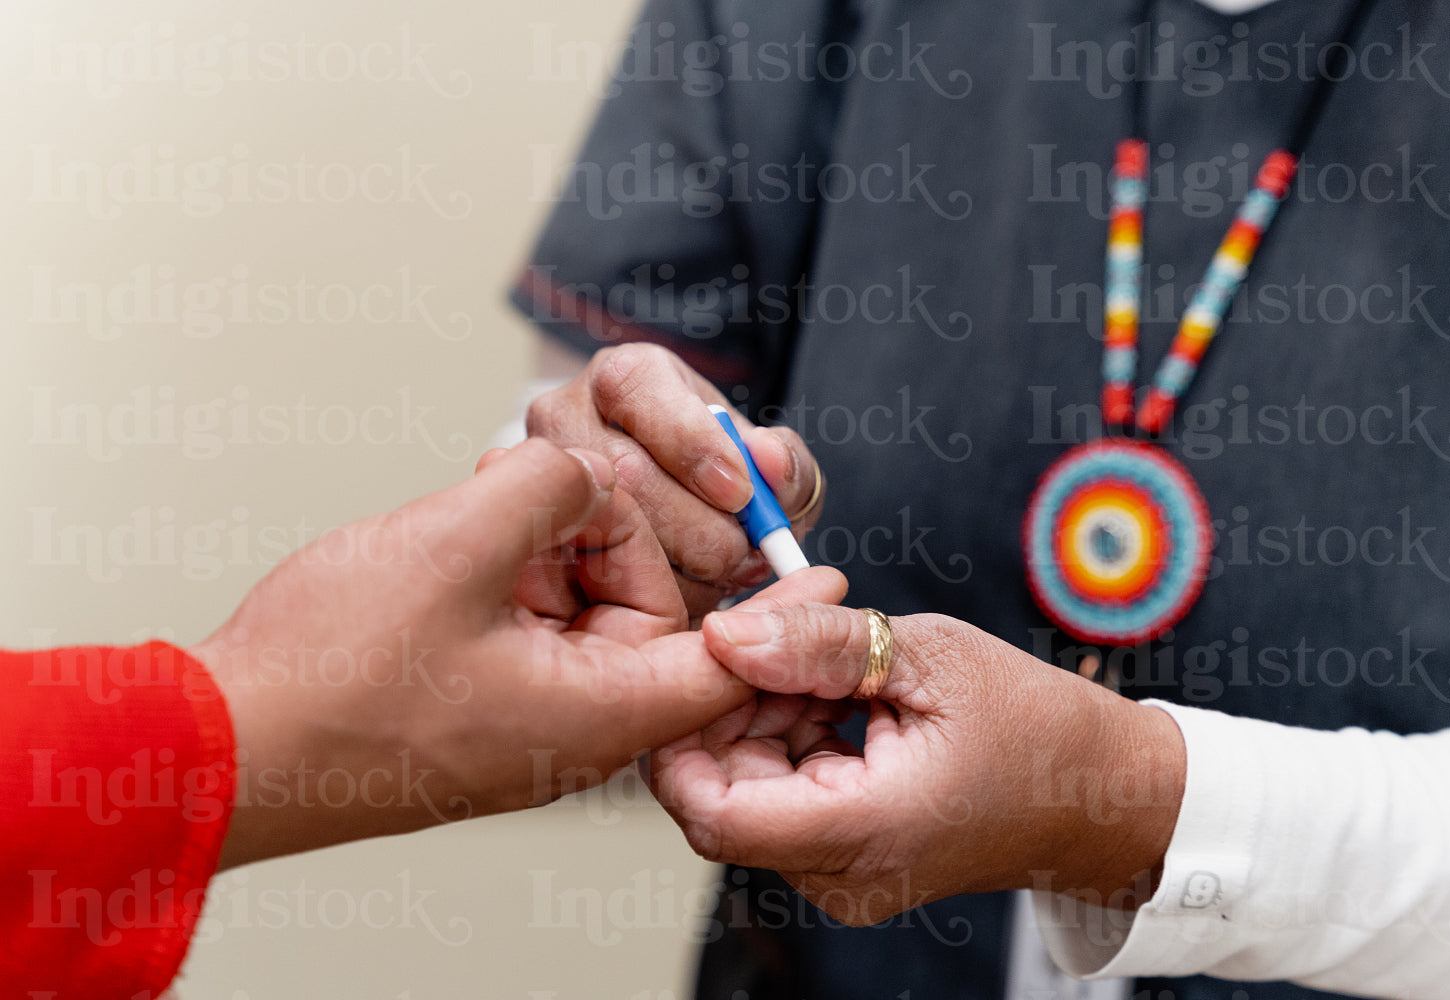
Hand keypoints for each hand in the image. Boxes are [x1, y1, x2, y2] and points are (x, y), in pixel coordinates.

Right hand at [191, 437, 847, 868]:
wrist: (222, 744)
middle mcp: (573, 723)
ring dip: (554, 544)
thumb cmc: (333, 672)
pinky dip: (518, 571)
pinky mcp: (478, 700)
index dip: (782, 610)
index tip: (831, 568)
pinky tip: (469, 540)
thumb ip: (551, 489)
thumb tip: (578, 472)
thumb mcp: (458, 544)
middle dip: (618, 532)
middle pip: (652, 609)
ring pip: (584, 607)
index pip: (727, 661)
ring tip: (492, 507)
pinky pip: (532, 623)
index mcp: (596, 709)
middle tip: (560, 484)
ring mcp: (523, 715)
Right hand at [526, 343, 824, 618]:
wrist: (683, 519)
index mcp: (630, 378)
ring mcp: (547, 480)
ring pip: (606, 532)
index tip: (740, 493)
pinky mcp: (541, 539)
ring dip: (680, 570)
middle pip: (625, 473)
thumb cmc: (724, 480)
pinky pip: (591, 581)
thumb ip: (785, 463)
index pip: (636, 388)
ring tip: (717, 574)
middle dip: (698, 529)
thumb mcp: (765, 465)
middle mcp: (569, 415)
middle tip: (741, 554)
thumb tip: (769, 462)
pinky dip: (651, 600)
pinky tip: (682, 592)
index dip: (693, 444)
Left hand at [648, 605, 1185, 925]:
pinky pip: (778, 802)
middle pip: (722, 796)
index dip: (684, 736)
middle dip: (728, 710)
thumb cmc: (1034, 725)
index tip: (701, 664)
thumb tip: (724, 632)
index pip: (713, 814)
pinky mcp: (844, 863)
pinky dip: (786, 742)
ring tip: (822, 669)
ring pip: (744, 795)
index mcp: (867, 831)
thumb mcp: (927, 655)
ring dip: (759, 721)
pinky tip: (831, 702)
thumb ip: (817, 644)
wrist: (1097, 795)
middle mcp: (843, 876)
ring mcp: (842, 878)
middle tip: (775, 639)